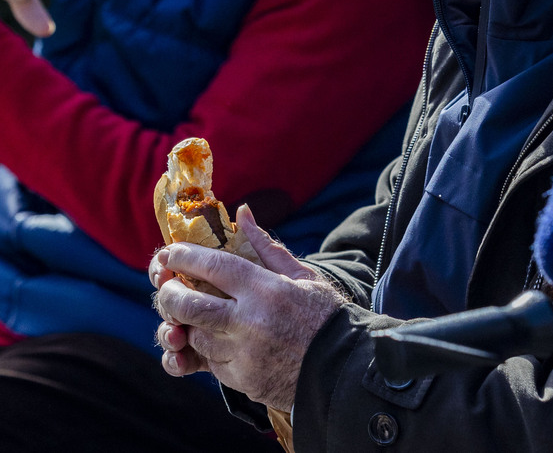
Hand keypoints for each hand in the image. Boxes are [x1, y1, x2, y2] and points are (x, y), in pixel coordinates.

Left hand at [150, 205, 344, 411]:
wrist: (342, 366)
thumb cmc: (324, 315)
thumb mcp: (302, 276)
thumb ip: (265, 248)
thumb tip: (241, 214)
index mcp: (267, 291)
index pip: (215, 267)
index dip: (186, 257)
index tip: (170, 252)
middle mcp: (250, 323)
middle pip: (190, 306)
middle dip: (169, 295)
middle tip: (167, 286)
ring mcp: (243, 355)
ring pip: (194, 337)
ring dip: (187, 324)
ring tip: (191, 313)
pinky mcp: (241, 380)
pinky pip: (209, 362)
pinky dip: (206, 349)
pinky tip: (215, 338)